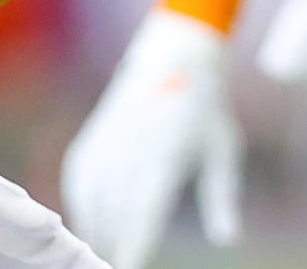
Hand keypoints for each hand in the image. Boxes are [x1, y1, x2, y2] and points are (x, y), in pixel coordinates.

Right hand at [61, 9, 242, 268]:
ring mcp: (106, 141)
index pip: (145, 210)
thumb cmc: (204, 110)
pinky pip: (78, 182)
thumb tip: (228, 240)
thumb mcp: (223, 151)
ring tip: (103, 255)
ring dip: (95, 231)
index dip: (136, 244)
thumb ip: (222, 198)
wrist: (172, 58)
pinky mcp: (91, 138)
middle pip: (114, 212)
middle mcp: (129, 148)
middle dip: (113, 246)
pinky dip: (81, 207)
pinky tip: (91, 226)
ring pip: (91, 199)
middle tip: (116, 266)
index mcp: (164, 153)